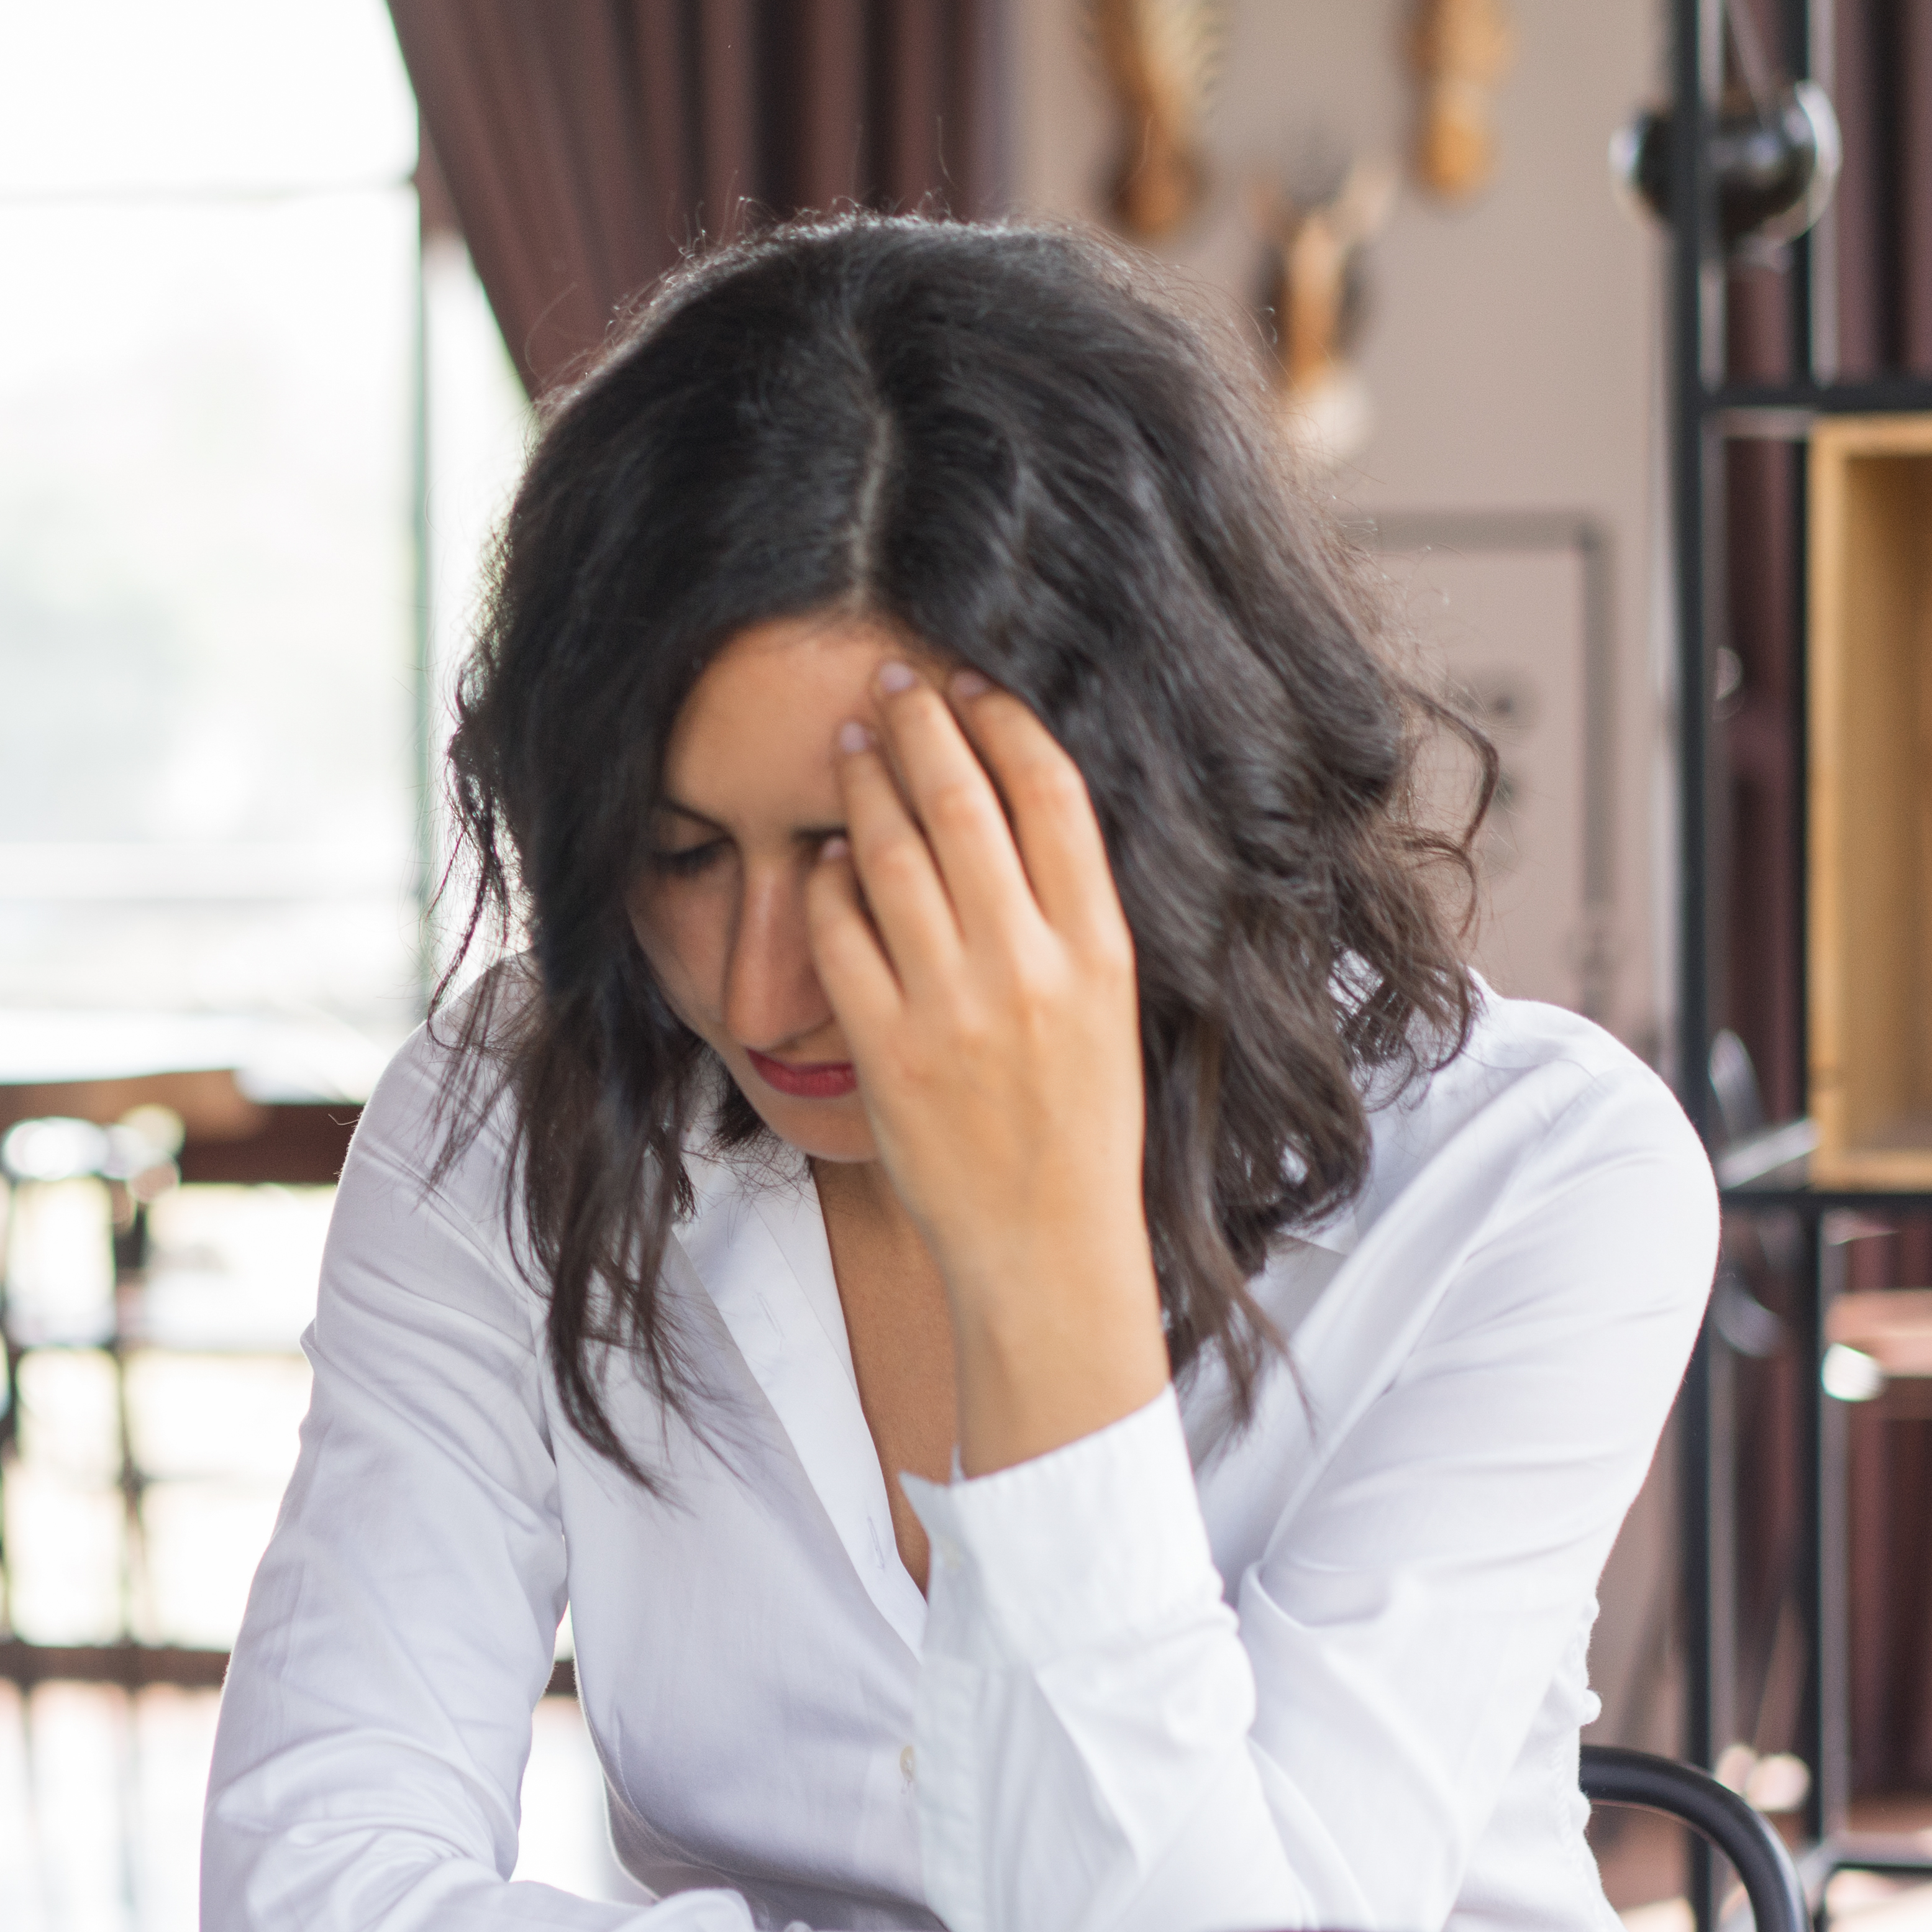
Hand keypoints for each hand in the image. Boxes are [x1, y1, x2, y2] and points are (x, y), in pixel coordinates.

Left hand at [803, 664, 1161, 1475]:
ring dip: (864, 787)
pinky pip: (841, 935)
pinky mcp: (887, 1050)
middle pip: (964, 805)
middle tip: (891, 684)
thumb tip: (1018, 813)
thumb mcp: (1107, 1010)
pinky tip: (824, 857)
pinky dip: (827, 882)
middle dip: (923, 727)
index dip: (1005, 722)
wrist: (1046, 1248)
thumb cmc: (1079, 1128)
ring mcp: (952, 1008)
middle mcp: (1029, 968)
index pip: (1052, 795)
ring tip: (851, 746)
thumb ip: (1069, 918)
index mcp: (1098, 949)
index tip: (972, 683)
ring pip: (891, 856)